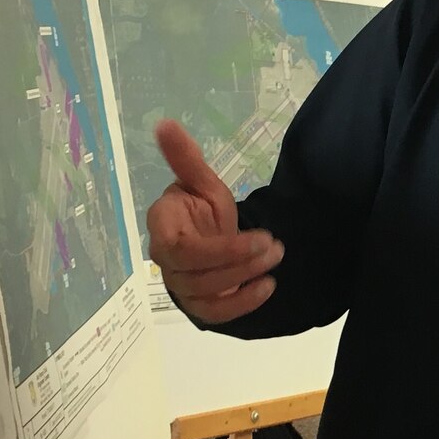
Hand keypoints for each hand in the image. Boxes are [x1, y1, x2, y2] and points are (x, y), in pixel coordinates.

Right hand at [147, 120, 283, 323]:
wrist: (210, 234)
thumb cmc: (202, 208)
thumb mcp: (201, 181)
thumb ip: (185, 158)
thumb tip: (165, 124)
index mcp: (162, 229)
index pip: (179, 250)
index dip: (220, 249)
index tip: (260, 234)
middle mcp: (166, 262)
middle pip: (197, 274)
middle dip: (240, 261)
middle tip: (276, 245)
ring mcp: (180, 286)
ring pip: (208, 294)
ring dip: (246, 278)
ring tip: (276, 257)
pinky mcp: (198, 304)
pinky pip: (214, 314)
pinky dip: (241, 305)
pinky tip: (267, 287)